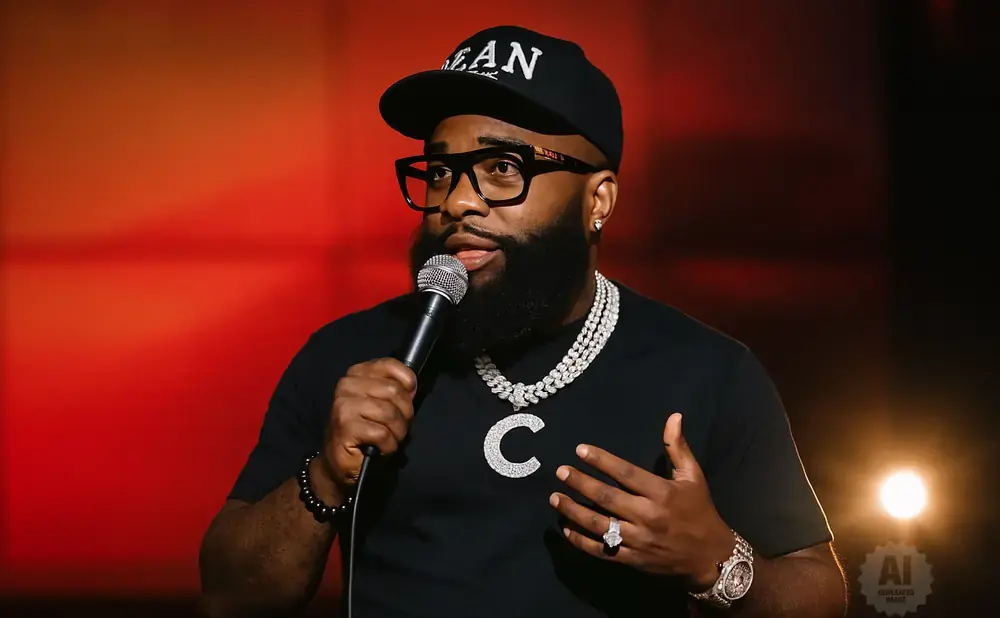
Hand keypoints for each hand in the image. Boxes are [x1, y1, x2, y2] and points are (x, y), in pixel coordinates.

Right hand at [316, 358, 416, 500]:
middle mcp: (347, 385)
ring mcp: (343, 405)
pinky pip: (382, 433)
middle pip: (394, 390)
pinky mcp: (345, 427)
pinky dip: (389, 445)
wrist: (339, 461)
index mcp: (356, 374)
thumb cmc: (365, 431)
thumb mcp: (382, 403)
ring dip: (397, 432)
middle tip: (398, 427)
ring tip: (390, 439)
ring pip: (389, 413)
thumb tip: (412, 386)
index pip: (389, 365)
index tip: (410, 396)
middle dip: (404, 414)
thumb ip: (395, 389)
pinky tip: (381, 449)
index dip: (407, 382)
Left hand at [549, 413, 735, 589]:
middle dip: (580, 483)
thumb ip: (678, 448)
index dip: (602, 461)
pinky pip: (601, 550)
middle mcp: (648, 516)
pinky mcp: (632, 560)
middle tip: (560, 472)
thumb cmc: (699, 511)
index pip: (625, 473)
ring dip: (573, 511)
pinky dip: (581, 541)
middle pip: (607, 498)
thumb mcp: (693, 477)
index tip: (580, 450)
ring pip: (599, 525)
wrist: (711, 557)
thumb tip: (674, 416)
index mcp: (662, 493)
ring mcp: (638, 540)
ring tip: (554, 498)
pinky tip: (566, 529)